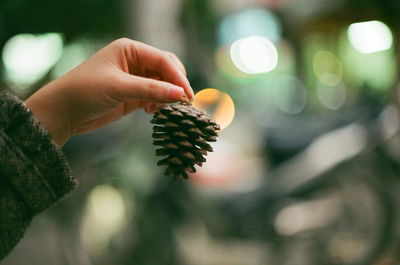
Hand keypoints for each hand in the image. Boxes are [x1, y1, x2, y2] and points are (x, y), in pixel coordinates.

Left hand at [25, 38, 193, 145]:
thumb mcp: (118, 87)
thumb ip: (150, 90)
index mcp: (130, 50)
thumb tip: (180, 94)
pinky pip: (155, 97)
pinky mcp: (133, 95)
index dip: (178, 76)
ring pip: (163, 85)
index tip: (187, 95)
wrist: (64, 111)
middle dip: (176, 85)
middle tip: (183, 103)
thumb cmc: (85, 91)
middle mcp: (135, 61)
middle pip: (167, 70)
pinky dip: (159, 104)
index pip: (163, 60)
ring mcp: (135, 79)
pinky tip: (151, 112)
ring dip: (167, 97)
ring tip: (163, 110)